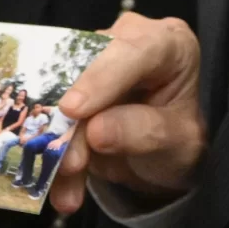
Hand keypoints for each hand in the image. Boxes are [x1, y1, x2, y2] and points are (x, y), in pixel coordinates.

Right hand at [46, 13, 207, 214]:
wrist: (159, 155)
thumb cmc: (178, 138)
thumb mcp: (177, 142)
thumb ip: (144, 132)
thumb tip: (95, 131)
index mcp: (167, 43)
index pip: (133, 51)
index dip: (100, 78)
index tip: (73, 110)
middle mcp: (126, 40)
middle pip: (87, 70)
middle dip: (73, 118)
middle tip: (68, 162)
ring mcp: (91, 60)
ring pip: (61, 93)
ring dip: (59, 141)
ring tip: (67, 181)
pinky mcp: (66, 84)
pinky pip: (49, 112)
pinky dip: (53, 152)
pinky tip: (61, 187)